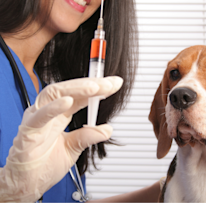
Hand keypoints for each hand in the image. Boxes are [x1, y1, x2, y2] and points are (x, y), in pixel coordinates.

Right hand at [0, 76, 122, 201]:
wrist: (26, 184)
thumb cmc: (43, 165)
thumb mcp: (72, 149)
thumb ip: (87, 136)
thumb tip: (107, 129)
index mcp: (59, 116)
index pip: (80, 96)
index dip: (98, 89)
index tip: (114, 84)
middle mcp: (48, 113)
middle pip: (70, 90)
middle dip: (92, 85)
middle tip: (110, 84)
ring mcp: (37, 120)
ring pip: (54, 94)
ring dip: (75, 89)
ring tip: (94, 87)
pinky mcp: (28, 132)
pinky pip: (39, 116)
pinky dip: (53, 108)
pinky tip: (68, 101)